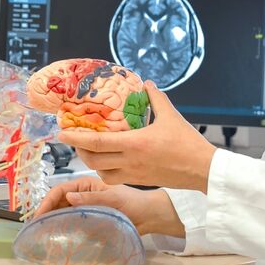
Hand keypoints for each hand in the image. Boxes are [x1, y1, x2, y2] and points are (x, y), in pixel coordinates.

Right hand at [33, 177, 183, 237]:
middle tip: (36, 228)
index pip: (59, 189)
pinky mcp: (89, 219)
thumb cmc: (134, 203)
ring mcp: (85, 207)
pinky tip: (58, 235)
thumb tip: (68, 197)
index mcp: (85, 183)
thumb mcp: (113, 199)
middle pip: (58, 201)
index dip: (47, 201)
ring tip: (43, 232)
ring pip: (63, 212)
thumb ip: (92, 198)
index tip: (39, 216)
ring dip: (52, 220)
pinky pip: (72, 222)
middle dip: (46, 212)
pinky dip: (63, 227)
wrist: (149, 217)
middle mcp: (82, 194)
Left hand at [56, 81, 216, 191]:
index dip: (76, 138)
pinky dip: (104, 171)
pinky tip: (106, 161)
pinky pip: (114, 179)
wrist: (203, 170)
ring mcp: (133, 174)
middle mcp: (130, 161)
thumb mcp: (171, 116)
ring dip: (90, 163)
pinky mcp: (139, 181)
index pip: (97, 142)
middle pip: (93, 160)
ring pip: (101, 173)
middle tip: (73, 139)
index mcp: (135, 144)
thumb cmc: (188, 143)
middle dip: (79, 151)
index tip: (62, 132)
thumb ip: (156, 98)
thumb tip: (146, 83)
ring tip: (88, 150)